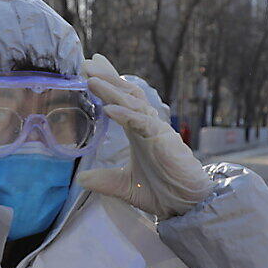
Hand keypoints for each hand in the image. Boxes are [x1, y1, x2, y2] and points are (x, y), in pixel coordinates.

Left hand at [77, 54, 212, 217]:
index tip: (90, 69)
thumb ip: (103, 180)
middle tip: (87, 62)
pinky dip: (125, 115)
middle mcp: (147, 126)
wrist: (186, 205)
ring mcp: (156, 130)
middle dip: (107, 77)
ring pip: (133, 103)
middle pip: (127, 94)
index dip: (108, 84)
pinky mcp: (163, 139)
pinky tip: (109, 109)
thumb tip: (81, 178)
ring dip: (111, 90)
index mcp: (139, 131)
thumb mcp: (124, 186)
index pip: (123, 100)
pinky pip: (142, 123)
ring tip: (91, 79)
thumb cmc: (162, 193)